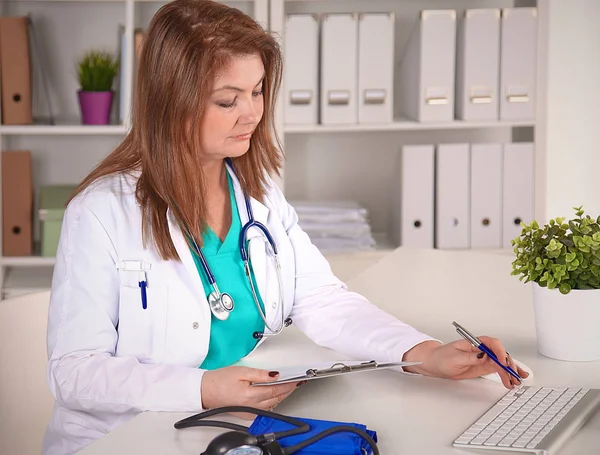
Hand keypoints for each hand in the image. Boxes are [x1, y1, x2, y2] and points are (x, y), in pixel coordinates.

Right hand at [201, 366, 300, 418]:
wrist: (206, 391)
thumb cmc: (220, 380)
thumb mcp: (241, 371)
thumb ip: (260, 374)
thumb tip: (275, 375)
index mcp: (251, 395)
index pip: (276, 389)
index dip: (288, 384)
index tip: (296, 379)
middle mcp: (252, 406)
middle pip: (276, 397)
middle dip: (288, 390)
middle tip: (296, 382)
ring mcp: (250, 412)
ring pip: (272, 404)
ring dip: (281, 395)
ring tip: (289, 386)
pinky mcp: (248, 414)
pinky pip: (265, 408)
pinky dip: (273, 401)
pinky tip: (275, 394)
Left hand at [403, 339, 528, 388]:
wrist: (435, 364)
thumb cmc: (442, 357)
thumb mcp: (455, 357)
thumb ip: (471, 357)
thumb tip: (484, 355)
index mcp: (474, 342)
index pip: (492, 343)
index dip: (499, 352)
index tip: (502, 362)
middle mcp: (481, 349)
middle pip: (500, 353)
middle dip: (508, 363)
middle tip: (513, 375)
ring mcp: (483, 358)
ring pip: (502, 362)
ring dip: (510, 371)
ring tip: (516, 380)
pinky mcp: (483, 366)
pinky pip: (497, 369)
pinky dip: (505, 375)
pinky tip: (511, 380)